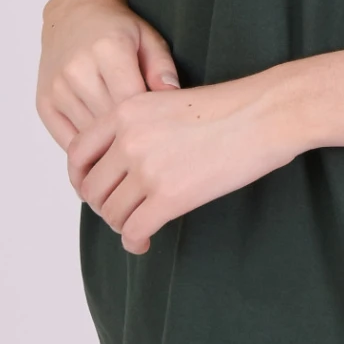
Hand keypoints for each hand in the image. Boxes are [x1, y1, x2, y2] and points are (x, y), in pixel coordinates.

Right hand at [36, 0, 179, 151]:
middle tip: (149, 146)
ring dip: (109, 146)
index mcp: (108, 49)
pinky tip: (104, 148)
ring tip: (128, 149)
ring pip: (90, 136)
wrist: (73, 15)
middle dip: (131, 136)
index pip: (132, 101)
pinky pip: (68, 141)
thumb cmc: (116, 29)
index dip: (149, 121)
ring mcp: (58, 88)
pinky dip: (87, 150)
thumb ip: (163, 68)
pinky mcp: (44, 103)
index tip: (161, 130)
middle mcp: (78, 69)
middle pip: (110, 121)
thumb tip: (172, 97)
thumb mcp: (149, 39)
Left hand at [67, 74, 300, 254]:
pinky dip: (134, 241)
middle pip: (92, 187)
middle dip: (103, 206)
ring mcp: (148, 169)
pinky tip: (145, 242)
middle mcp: (129, 139)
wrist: (265, 114)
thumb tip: (125, 163)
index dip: (80, 179)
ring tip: (137, 227)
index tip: (92, 191)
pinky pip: (134, 229)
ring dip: (121, 225)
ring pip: (112, 212)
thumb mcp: (168, 101)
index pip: (77, 152)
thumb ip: (140, 127)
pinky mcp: (170, 197)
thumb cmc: (230, 107)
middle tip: (120, 213)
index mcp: (126, 111)